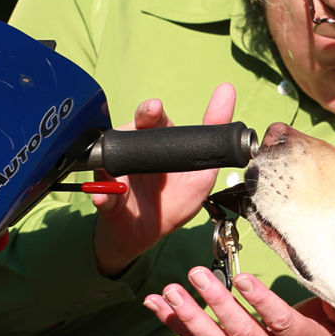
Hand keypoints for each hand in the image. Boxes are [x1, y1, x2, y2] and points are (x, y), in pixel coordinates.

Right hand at [93, 84, 237, 276]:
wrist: (148, 233)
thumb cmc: (174, 199)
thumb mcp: (201, 173)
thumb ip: (214, 143)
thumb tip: (232, 102)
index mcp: (153, 144)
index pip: (152, 120)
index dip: (152, 111)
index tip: (156, 107)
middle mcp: (132, 152)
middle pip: (132, 128)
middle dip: (140, 119)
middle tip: (149, 114)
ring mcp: (116, 173)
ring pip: (110, 156)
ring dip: (113, 155)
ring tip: (122, 160)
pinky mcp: (106, 198)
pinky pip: (102, 195)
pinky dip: (103, 196)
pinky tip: (104, 197)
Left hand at [144, 267, 334, 335]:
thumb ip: (332, 303)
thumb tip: (331, 281)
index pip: (282, 324)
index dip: (261, 302)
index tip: (240, 278)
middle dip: (218, 305)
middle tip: (197, 275)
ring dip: (190, 319)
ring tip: (170, 291)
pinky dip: (177, 328)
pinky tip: (158, 306)